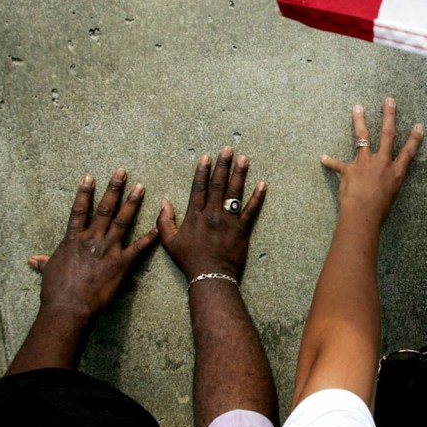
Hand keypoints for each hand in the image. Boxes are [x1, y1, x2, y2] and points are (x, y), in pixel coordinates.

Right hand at [29, 169, 157, 320]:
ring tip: (141, 188)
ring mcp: (107, 250)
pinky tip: (158, 226)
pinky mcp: (121, 264)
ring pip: (122, 221)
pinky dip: (149, 238)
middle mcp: (92, 240)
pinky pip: (138, 248)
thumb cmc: (56, 290)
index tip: (90, 177)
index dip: (84, 193)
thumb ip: (45, 262)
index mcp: (73, 239)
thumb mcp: (49, 272)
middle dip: (113, 189)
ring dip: (132, 204)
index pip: (79, 210)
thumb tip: (32, 260)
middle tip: (122, 172)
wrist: (69, 306)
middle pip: (104, 209)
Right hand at [158, 147, 265, 281]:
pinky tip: (262, 184)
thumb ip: (164, 221)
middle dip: (223, 165)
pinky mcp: (242, 230)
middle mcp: (212, 214)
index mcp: (195, 215)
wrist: (210, 277)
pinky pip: (251, 211)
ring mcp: (228, 221)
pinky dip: (258, 197)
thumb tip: (163, 202)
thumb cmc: (189, 261)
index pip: (199, 187)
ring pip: (235, 193)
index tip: (207, 157)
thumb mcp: (169, 242)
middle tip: (228, 150)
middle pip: (219, 185)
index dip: (203, 171)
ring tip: (244, 159)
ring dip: (240, 174)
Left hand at [320, 97, 423, 226]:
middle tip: (389, 101)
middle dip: (389, 116)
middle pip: (387, 135)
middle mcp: (382, 163)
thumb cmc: (379, 211)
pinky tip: (323, 158)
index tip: (418, 126)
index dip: (414, 139)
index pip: (408, 152)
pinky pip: (337, 164)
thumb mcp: (391, 197)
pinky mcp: (349, 169)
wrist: (362, 214)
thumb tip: (382, 184)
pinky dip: (330, 161)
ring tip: (357, 107)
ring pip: (363, 137)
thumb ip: (388, 185)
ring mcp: (365, 163)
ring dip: (359, 120)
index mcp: (395, 173)